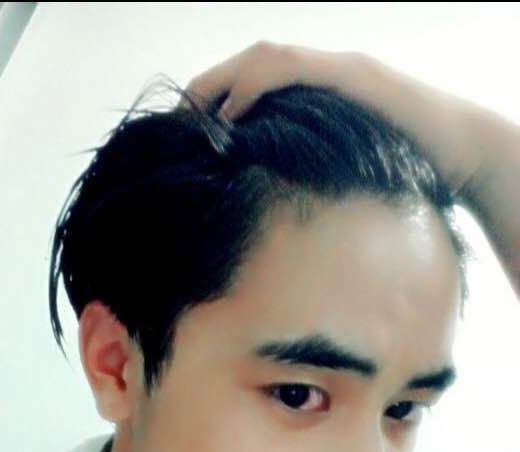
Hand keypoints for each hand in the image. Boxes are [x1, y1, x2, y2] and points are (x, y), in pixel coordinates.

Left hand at [181, 41, 519, 290]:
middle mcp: (324, 73)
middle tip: (174, 118)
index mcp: (316, 96)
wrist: (463, 152)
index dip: (217, 101)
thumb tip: (267, 209)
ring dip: (223, 80)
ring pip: (266, 57)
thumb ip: (305, 177)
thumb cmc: (403, 169)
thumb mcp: (340, 174)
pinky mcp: (355, 76)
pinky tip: (233, 114)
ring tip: (192, 113)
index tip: (186, 133)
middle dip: (207, 87)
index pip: (254, 84)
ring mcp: (339, 70)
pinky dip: (257, 85)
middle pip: (250, 64)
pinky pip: (294, 69)